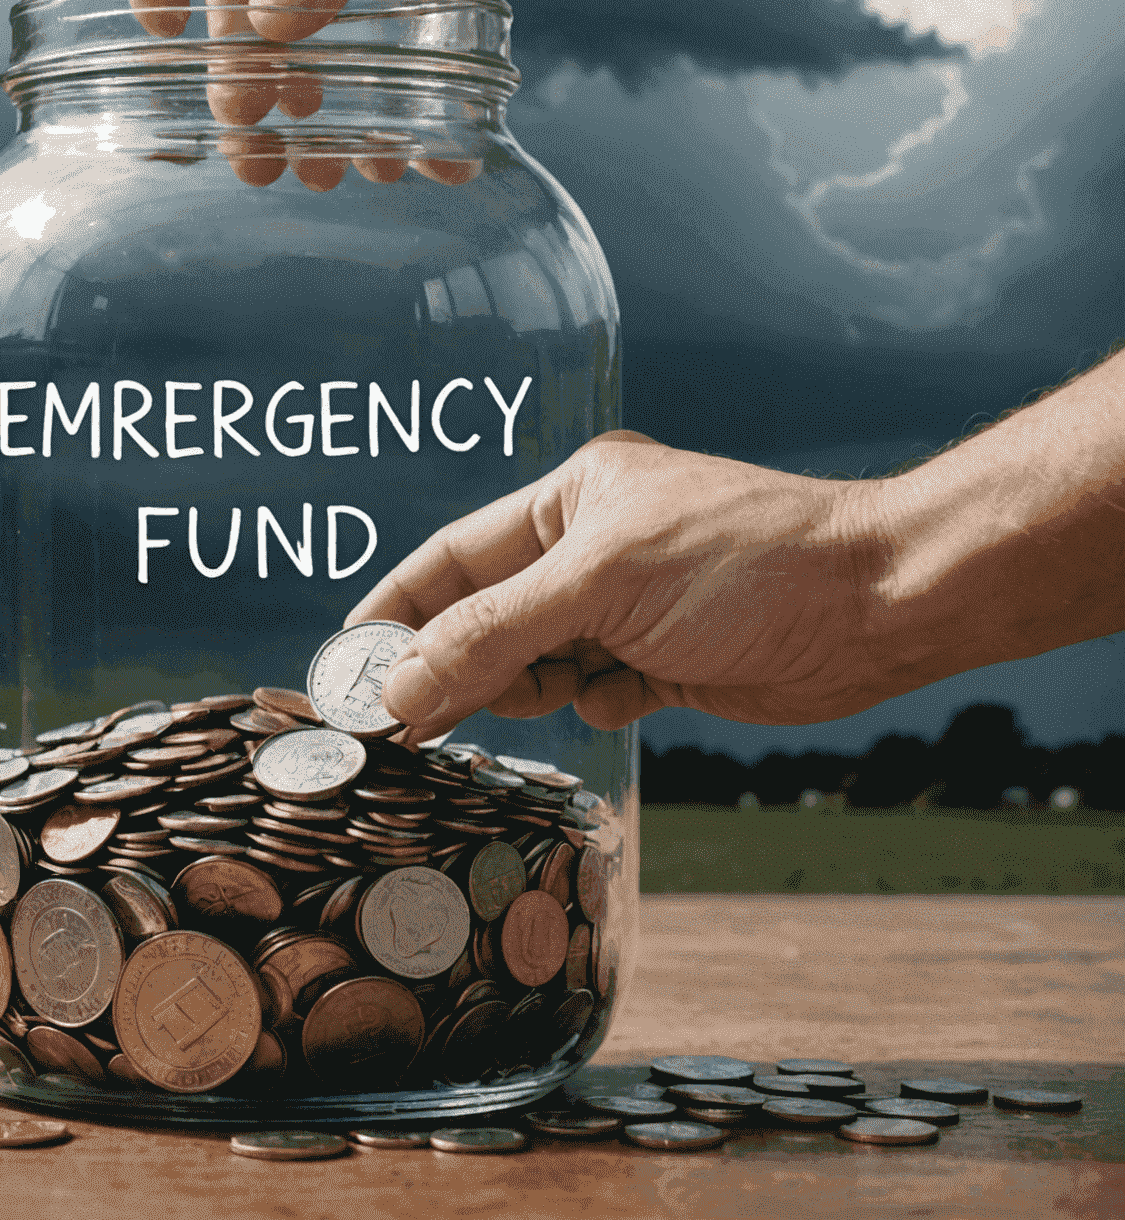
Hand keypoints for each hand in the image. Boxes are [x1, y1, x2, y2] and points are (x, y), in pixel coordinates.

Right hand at [345, 429, 893, 739]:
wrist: (875, 606)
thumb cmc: (744, 562)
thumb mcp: (600, 585)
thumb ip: (493, 635)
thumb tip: (401, 686)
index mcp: (572, 498)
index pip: (455, 555)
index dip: (398, 607)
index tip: (346, 663)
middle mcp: (593, 548)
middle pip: (489, 615)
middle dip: (454, 663)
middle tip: (403, 723)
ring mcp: (628, 605)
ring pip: (536, 660)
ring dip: (526, 688)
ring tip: (522, 705)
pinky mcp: (662, 658)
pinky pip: (591, 691)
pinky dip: (592, 703)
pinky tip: (619, 696)